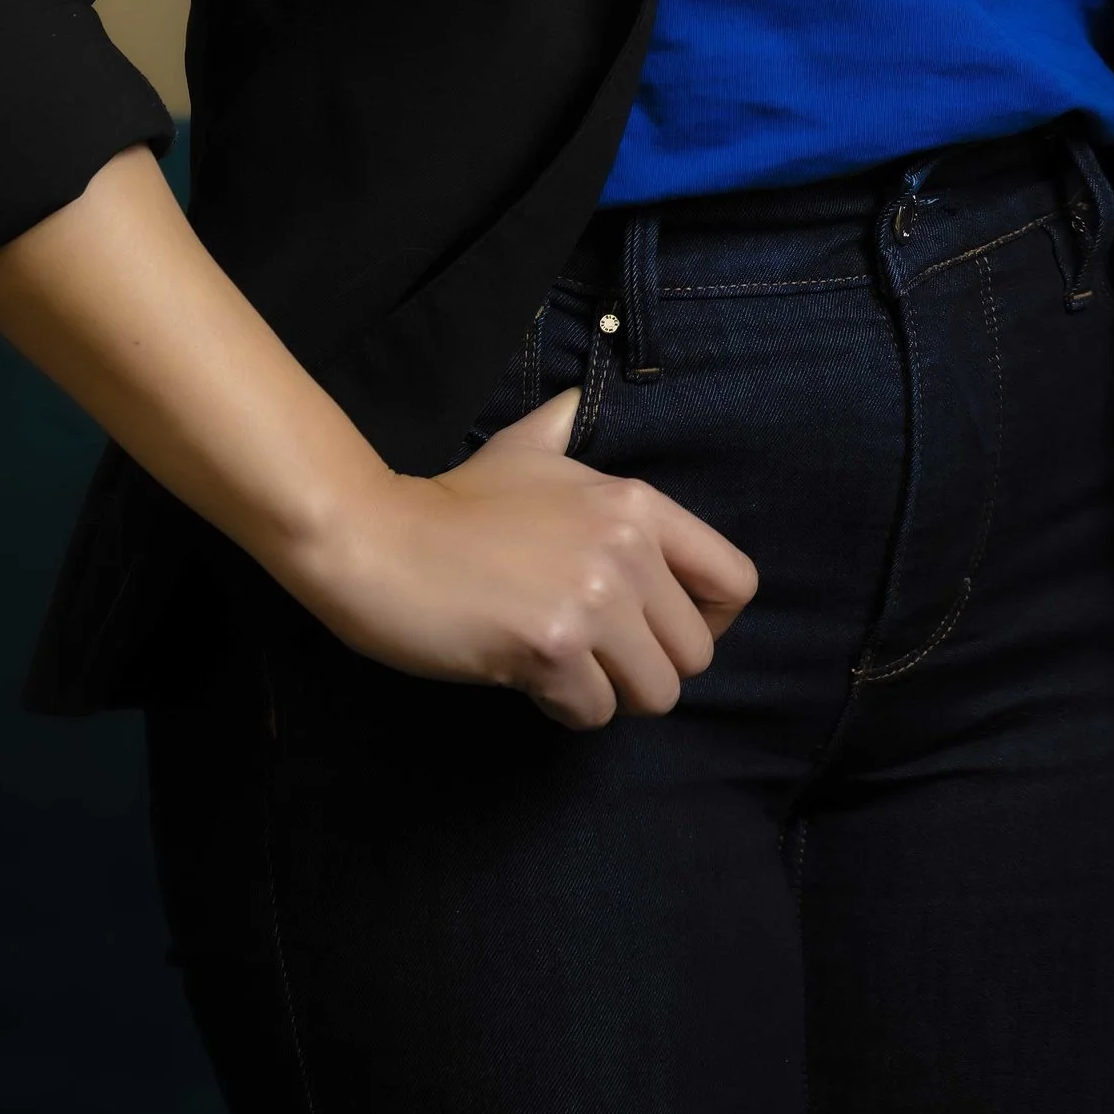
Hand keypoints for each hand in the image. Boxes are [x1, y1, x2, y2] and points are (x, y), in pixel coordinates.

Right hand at [287, 389, 758, 730]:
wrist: (377, 539)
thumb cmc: (451, 503)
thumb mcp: (520, 450)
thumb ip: (560, 426)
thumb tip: (574, 400)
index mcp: (636, 504)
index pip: (736, 581)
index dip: (709, 621)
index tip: (659, 630)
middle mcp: (628, 547)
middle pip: (696, 654)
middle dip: (646, 667)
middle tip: (592, 653)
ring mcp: (594, 596)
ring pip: (655, 694)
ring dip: (609, 693)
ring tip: (559, 665)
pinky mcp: (555, 646)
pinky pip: (595, 714)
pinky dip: (563, 708)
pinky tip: (524, 675)